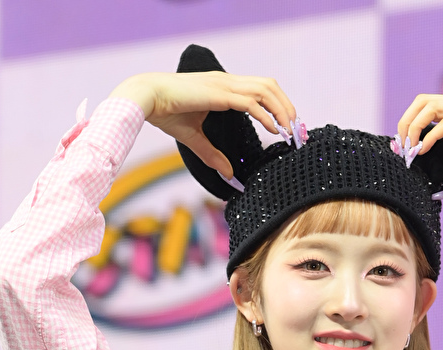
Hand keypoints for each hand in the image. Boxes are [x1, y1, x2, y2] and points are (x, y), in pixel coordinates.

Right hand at [110, 71, 296, 180]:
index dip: (277, 105)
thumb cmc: (166, 113)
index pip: (260, 89)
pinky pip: (251, 101)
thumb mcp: (194, 138)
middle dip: (286, 106)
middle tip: (295, 130)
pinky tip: (274, 128)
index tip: (286, 126)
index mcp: (223, 87)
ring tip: (290, 130)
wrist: (147, 98)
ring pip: (266, 89)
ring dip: (282, 109)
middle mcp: (227, 81)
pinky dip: (266, 114)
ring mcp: (224, 84)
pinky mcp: (219, 93)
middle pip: (269, 85)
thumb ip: (212, 155)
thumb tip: (229, 174)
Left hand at [397, 95, 442, 192]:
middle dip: (405, 123)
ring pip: (429, 107)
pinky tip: (423, 152)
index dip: (411, 124)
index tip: (406, 148)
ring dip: (413, 128)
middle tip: (403, 150)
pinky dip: (430, 137)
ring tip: (410, 152)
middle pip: (421, 101)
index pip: (428, 108)